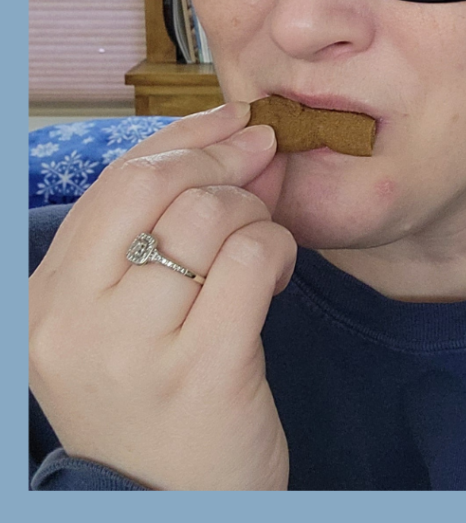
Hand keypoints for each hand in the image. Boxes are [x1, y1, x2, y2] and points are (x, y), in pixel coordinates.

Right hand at [29, 102, 295, 489]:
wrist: (176, 512)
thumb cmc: (159, 402)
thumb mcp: (126, 318)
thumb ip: (160, 230)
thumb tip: (237, 136)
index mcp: (46, 301)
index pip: (117, 180)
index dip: (187, 135)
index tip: (235, 120)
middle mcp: (74, 324)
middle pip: (159, 185)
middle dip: (225, 157)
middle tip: (263, 161)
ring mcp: (134, 351)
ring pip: (211, 215)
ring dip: (257, 212)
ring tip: (262, 245)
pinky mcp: (202, 371)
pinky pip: (254, 257)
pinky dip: (279, 248)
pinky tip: (279, 276)